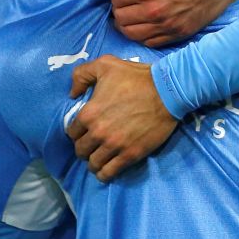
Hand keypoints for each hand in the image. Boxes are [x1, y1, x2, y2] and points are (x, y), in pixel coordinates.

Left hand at [67, 55, 175, 180]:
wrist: (167, 91)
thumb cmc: (135, 77)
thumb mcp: (104, 64)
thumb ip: (81, 75)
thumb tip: (72, 94)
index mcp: (89, 113)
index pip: (71, 132)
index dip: (76, 132)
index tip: (83, 131)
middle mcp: (98, 132)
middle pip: (80, 150)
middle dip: (83, 148)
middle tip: (91, 145)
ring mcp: (114, 146)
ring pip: (93, 164)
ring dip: (93, 162)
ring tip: (98, 158)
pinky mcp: (130, 154)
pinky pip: (109, 173)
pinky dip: (104, 174)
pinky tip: (105, 170)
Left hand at [90, 0, 238, 45]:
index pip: (114, 1)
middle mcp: (154, 10)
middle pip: (120, 19)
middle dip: (120, 11)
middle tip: (127, 4)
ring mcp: (168, 24)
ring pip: (132, 34)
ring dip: (129, 25)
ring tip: (134, 16)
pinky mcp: (180, 33)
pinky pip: (151, 43)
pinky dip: (145, 35)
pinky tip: (148, 25)